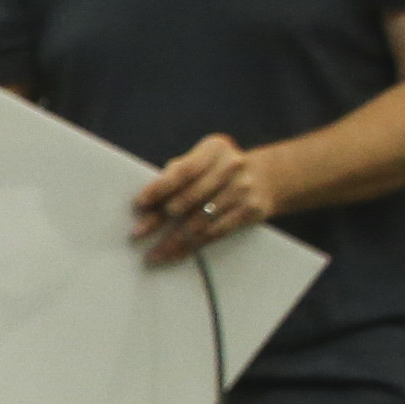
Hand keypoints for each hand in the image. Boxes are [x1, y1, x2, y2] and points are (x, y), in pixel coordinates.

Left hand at [134, 134, 286, 264]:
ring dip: (174, 240)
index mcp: (215, 149)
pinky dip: (193, 246)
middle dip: (160, 218)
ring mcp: (244, 188)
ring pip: (202, 220)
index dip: (160, 188)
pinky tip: (175, 254)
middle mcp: (232, 166)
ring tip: (154, 253)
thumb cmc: (217, 171)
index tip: (140, 204)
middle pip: (191, 197)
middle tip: (137, 233)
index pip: (184, 170)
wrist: (267, 177)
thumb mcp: (200, 162)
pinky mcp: (252, 210)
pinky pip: (216, 232)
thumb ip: (174, 176)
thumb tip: (145, 206)